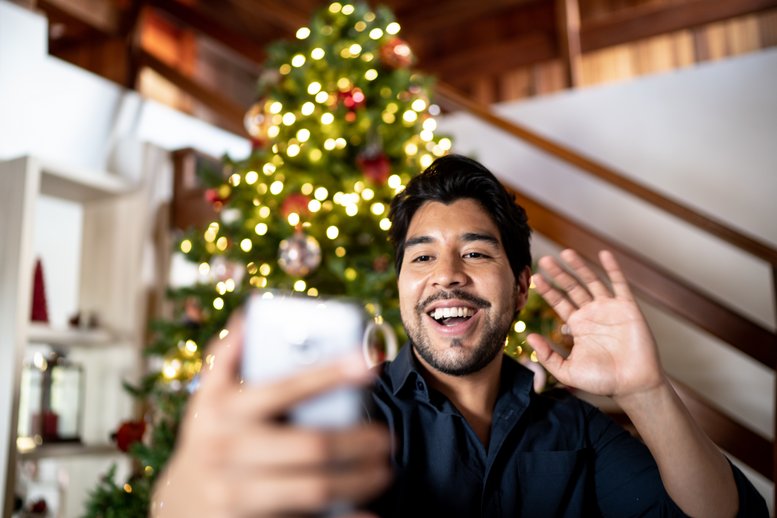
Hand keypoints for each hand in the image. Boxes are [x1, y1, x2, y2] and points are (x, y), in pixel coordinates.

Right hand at [151, 310, 391, 516]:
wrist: (178, 503)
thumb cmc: (209, 439)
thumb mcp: (209, 398)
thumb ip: (227, 358)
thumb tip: (248, 316)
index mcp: (225, 410)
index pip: (286, 388)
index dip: (330, 374)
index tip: (369, 364)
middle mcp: (229, 450)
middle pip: (312, 445)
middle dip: (358, 442)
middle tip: (386, 438)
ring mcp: (238, 492)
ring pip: (315, 488)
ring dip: (359, 478)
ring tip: (383, 470)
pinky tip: (367, 513)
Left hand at [526, 249, 665, 399]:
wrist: (633, 385)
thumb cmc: (602, 380)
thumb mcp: (567, 371)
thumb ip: (547, 355)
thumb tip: (529, 336)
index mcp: (577, 326)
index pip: (559, 302)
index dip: (548, 290)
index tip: (535, 278)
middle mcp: (592, 314)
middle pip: (572, 287)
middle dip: (559, 274)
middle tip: (544, 260)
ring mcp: (610, 309)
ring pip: (592, 282)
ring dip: (580, 267)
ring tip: (566, 252)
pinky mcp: (627, 308)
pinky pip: (619, 284)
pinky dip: (613, 268)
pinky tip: (604, 254)